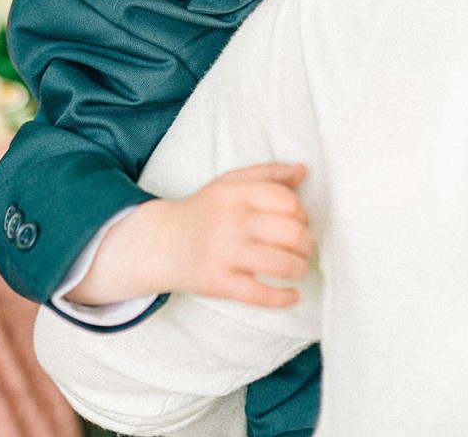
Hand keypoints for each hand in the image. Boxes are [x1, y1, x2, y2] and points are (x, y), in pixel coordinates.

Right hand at [71, 163, 311, 308]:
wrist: (161, 242)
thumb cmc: (204, 211)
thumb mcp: (229, 183)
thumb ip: (266, 174)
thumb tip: (302, 170)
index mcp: (235, 193)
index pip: (287, 202)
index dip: (302, 213)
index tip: (300, 222)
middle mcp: (229, 221)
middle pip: (290, 233)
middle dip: (306, 243)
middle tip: (303, 247)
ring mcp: (223, 254)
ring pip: (281, 264)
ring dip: (300, 268)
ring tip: (298, 268)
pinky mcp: (218, 283)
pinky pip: (261, 295)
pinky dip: (284, 298)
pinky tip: (293, 295)